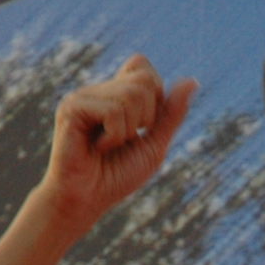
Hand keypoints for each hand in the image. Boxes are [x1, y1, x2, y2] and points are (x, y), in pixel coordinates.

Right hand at [35, 54, 196, 240]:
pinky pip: (113, 112)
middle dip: (147, 117)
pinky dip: (115, 136)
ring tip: (108, 145)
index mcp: (114, 95)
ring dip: (129, 130)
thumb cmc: (118, 175)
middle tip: (124, 139)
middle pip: (144, 80)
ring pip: (132, 95)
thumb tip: (192, 80)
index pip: (142, 65)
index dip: (154, 94)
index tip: (141, 125)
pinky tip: (97, 147)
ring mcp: (82, 97)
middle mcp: (97, 91)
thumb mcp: (156, 143)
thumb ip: (172, 113)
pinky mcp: (71, 108)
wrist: (88, 199)